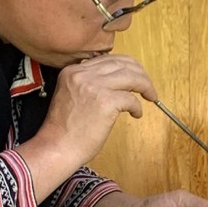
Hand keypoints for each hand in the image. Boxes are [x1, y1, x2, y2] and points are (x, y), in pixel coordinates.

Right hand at [17, 55, 157, 201]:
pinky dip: (137, 107)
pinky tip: (136, 114)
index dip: (126, 66)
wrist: (57, 147)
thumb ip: (90, 84)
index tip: (135, 75)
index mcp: (73, 71)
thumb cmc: (64, 130)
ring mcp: (94, 86)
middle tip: (148, 86)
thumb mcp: (72, 96)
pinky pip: (131, 99)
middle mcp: (83, 74)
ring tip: (150, 96)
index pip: (108, 59)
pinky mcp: (105, 102)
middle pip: (122, 64)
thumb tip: (119, 83)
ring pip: (131, 77)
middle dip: (140, 73)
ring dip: (145, 86)